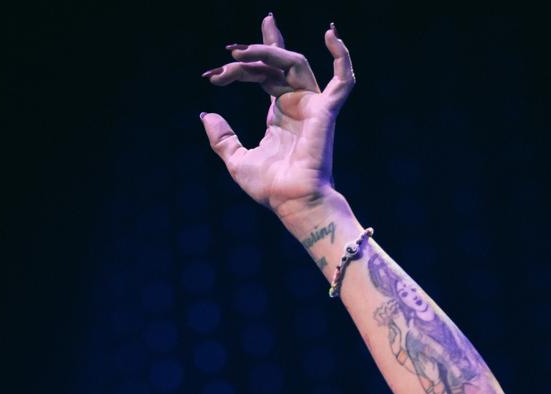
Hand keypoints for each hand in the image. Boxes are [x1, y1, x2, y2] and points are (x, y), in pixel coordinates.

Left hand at [200, 14, 353, 222]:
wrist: (291, 202)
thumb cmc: (270, 188)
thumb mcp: (236, 160)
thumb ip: (222, 138)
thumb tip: (207, 114)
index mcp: (279, 114)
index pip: (266, 74)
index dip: (246, 61)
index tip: (219, 66)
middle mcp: (297, 105)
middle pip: (276, 64)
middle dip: (252, 53)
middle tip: (228, 52)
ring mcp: (312, 107)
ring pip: (295, 63)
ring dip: (269, 52)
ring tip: (239, 54)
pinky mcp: (325, 111)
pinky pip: (343, 80)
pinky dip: (342, 56)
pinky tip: (331, 33)